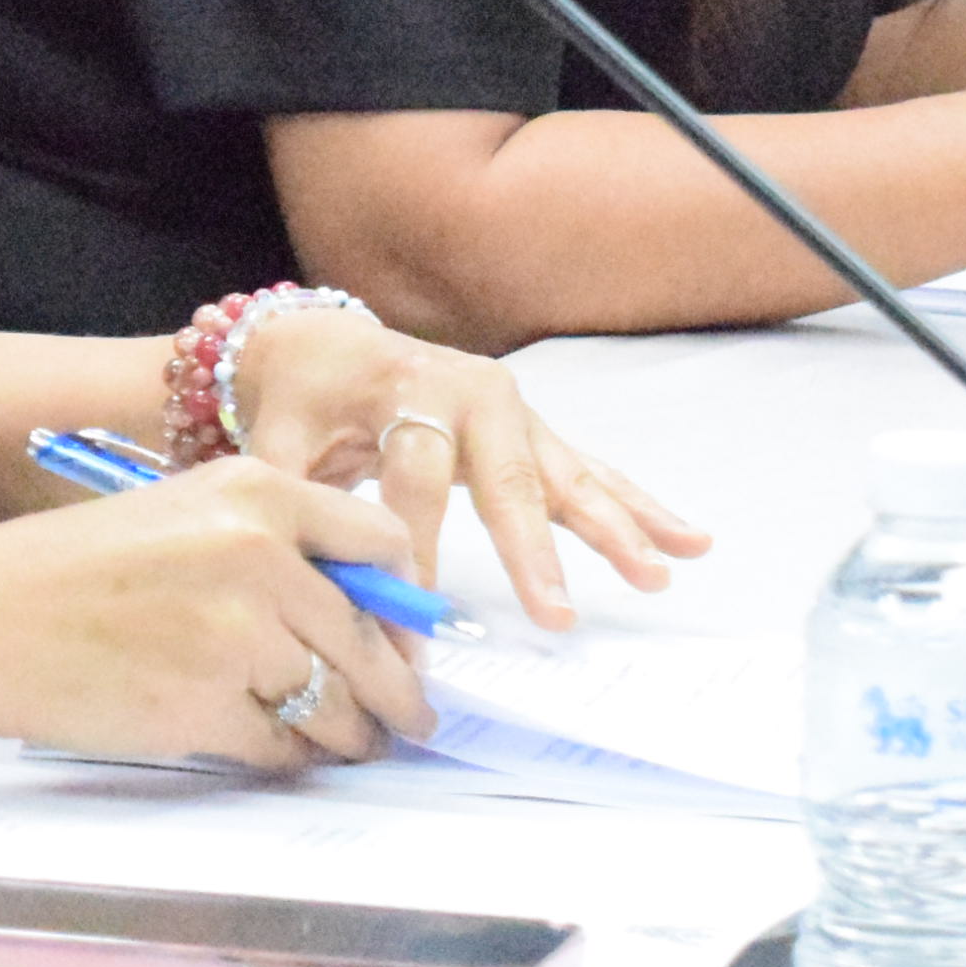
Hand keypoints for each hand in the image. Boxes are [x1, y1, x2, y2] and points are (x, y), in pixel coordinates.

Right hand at [0, 456, 433, 767]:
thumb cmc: (64, 569)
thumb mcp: (179, 514)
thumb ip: (271, 544)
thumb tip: (357, 611)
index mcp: (255, 493)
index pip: (383, 543)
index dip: (406, 602)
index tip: (407, 634)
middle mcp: (259, 557)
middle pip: (371, 639)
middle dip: (398, 691)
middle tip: (411, 716)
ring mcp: (236, 637)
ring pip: (337, 703)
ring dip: (352, 734)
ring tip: (354, 744)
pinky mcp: (207, 708)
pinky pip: (283, 746)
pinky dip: (293, 757)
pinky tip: (286, 753)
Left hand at [222, 301, 707, 629]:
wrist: (326, 343)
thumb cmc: (304, 399)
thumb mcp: (277, 437)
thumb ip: (292, 502)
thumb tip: (312, 582)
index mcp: (404, 390)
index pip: (411, 481)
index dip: (413, 552)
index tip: (417, 623)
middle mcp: (471, 394)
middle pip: (506, 480)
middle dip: (532, 553)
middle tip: (556, 615)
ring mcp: (513, 413)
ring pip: (568, 476)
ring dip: (615, 528)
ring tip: (658, 574)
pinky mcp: (534, 433)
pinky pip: (592, 472)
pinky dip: (638, 507)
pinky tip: (688, 539)